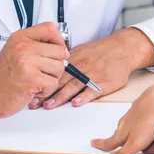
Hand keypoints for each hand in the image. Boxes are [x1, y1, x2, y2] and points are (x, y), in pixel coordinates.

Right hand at [0, 22, 68, 122]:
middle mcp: (23, 47)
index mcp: (20, 38)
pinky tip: (34, 90)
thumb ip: (35, 46)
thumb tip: (62, 48)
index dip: (59, 41)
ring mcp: (27, 62)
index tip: (56, 52)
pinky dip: (46, 91)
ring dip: (51, 79)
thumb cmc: (2, 78)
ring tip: (36, 82)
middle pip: (59, 51)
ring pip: (59, 68)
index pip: (50, 28)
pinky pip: (53, 83)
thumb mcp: (15, 52)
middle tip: (42, 73)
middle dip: (55, 65)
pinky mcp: (32, 79)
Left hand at [29, 28, 153, 109]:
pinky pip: (94, 90)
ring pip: (74, 86)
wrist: (123, 48)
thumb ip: (66, 61)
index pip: (53, 72)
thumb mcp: (81, 50)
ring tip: (49, 105)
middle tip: (33, 103)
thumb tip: (49, 67)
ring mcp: (93, 75)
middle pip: (60, 81)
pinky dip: (85, 97)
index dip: (40, 81)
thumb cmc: (102, 51)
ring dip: (60, 97)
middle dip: (45, 93)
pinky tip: (77, 103)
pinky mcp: (105, 82)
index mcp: (73, 60)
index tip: (29, 90)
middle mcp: (81, 67)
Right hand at [90, 82, 153, 153]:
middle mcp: (127, 124)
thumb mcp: (134, 143)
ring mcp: (137, 117)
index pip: (109, 142)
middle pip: (132, 142)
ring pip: (144, 135)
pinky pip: (153, 126)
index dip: (101, 144)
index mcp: (121, 132)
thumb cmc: (147, 121)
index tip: (93, 142)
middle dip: (147, 148)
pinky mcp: (148, 112)